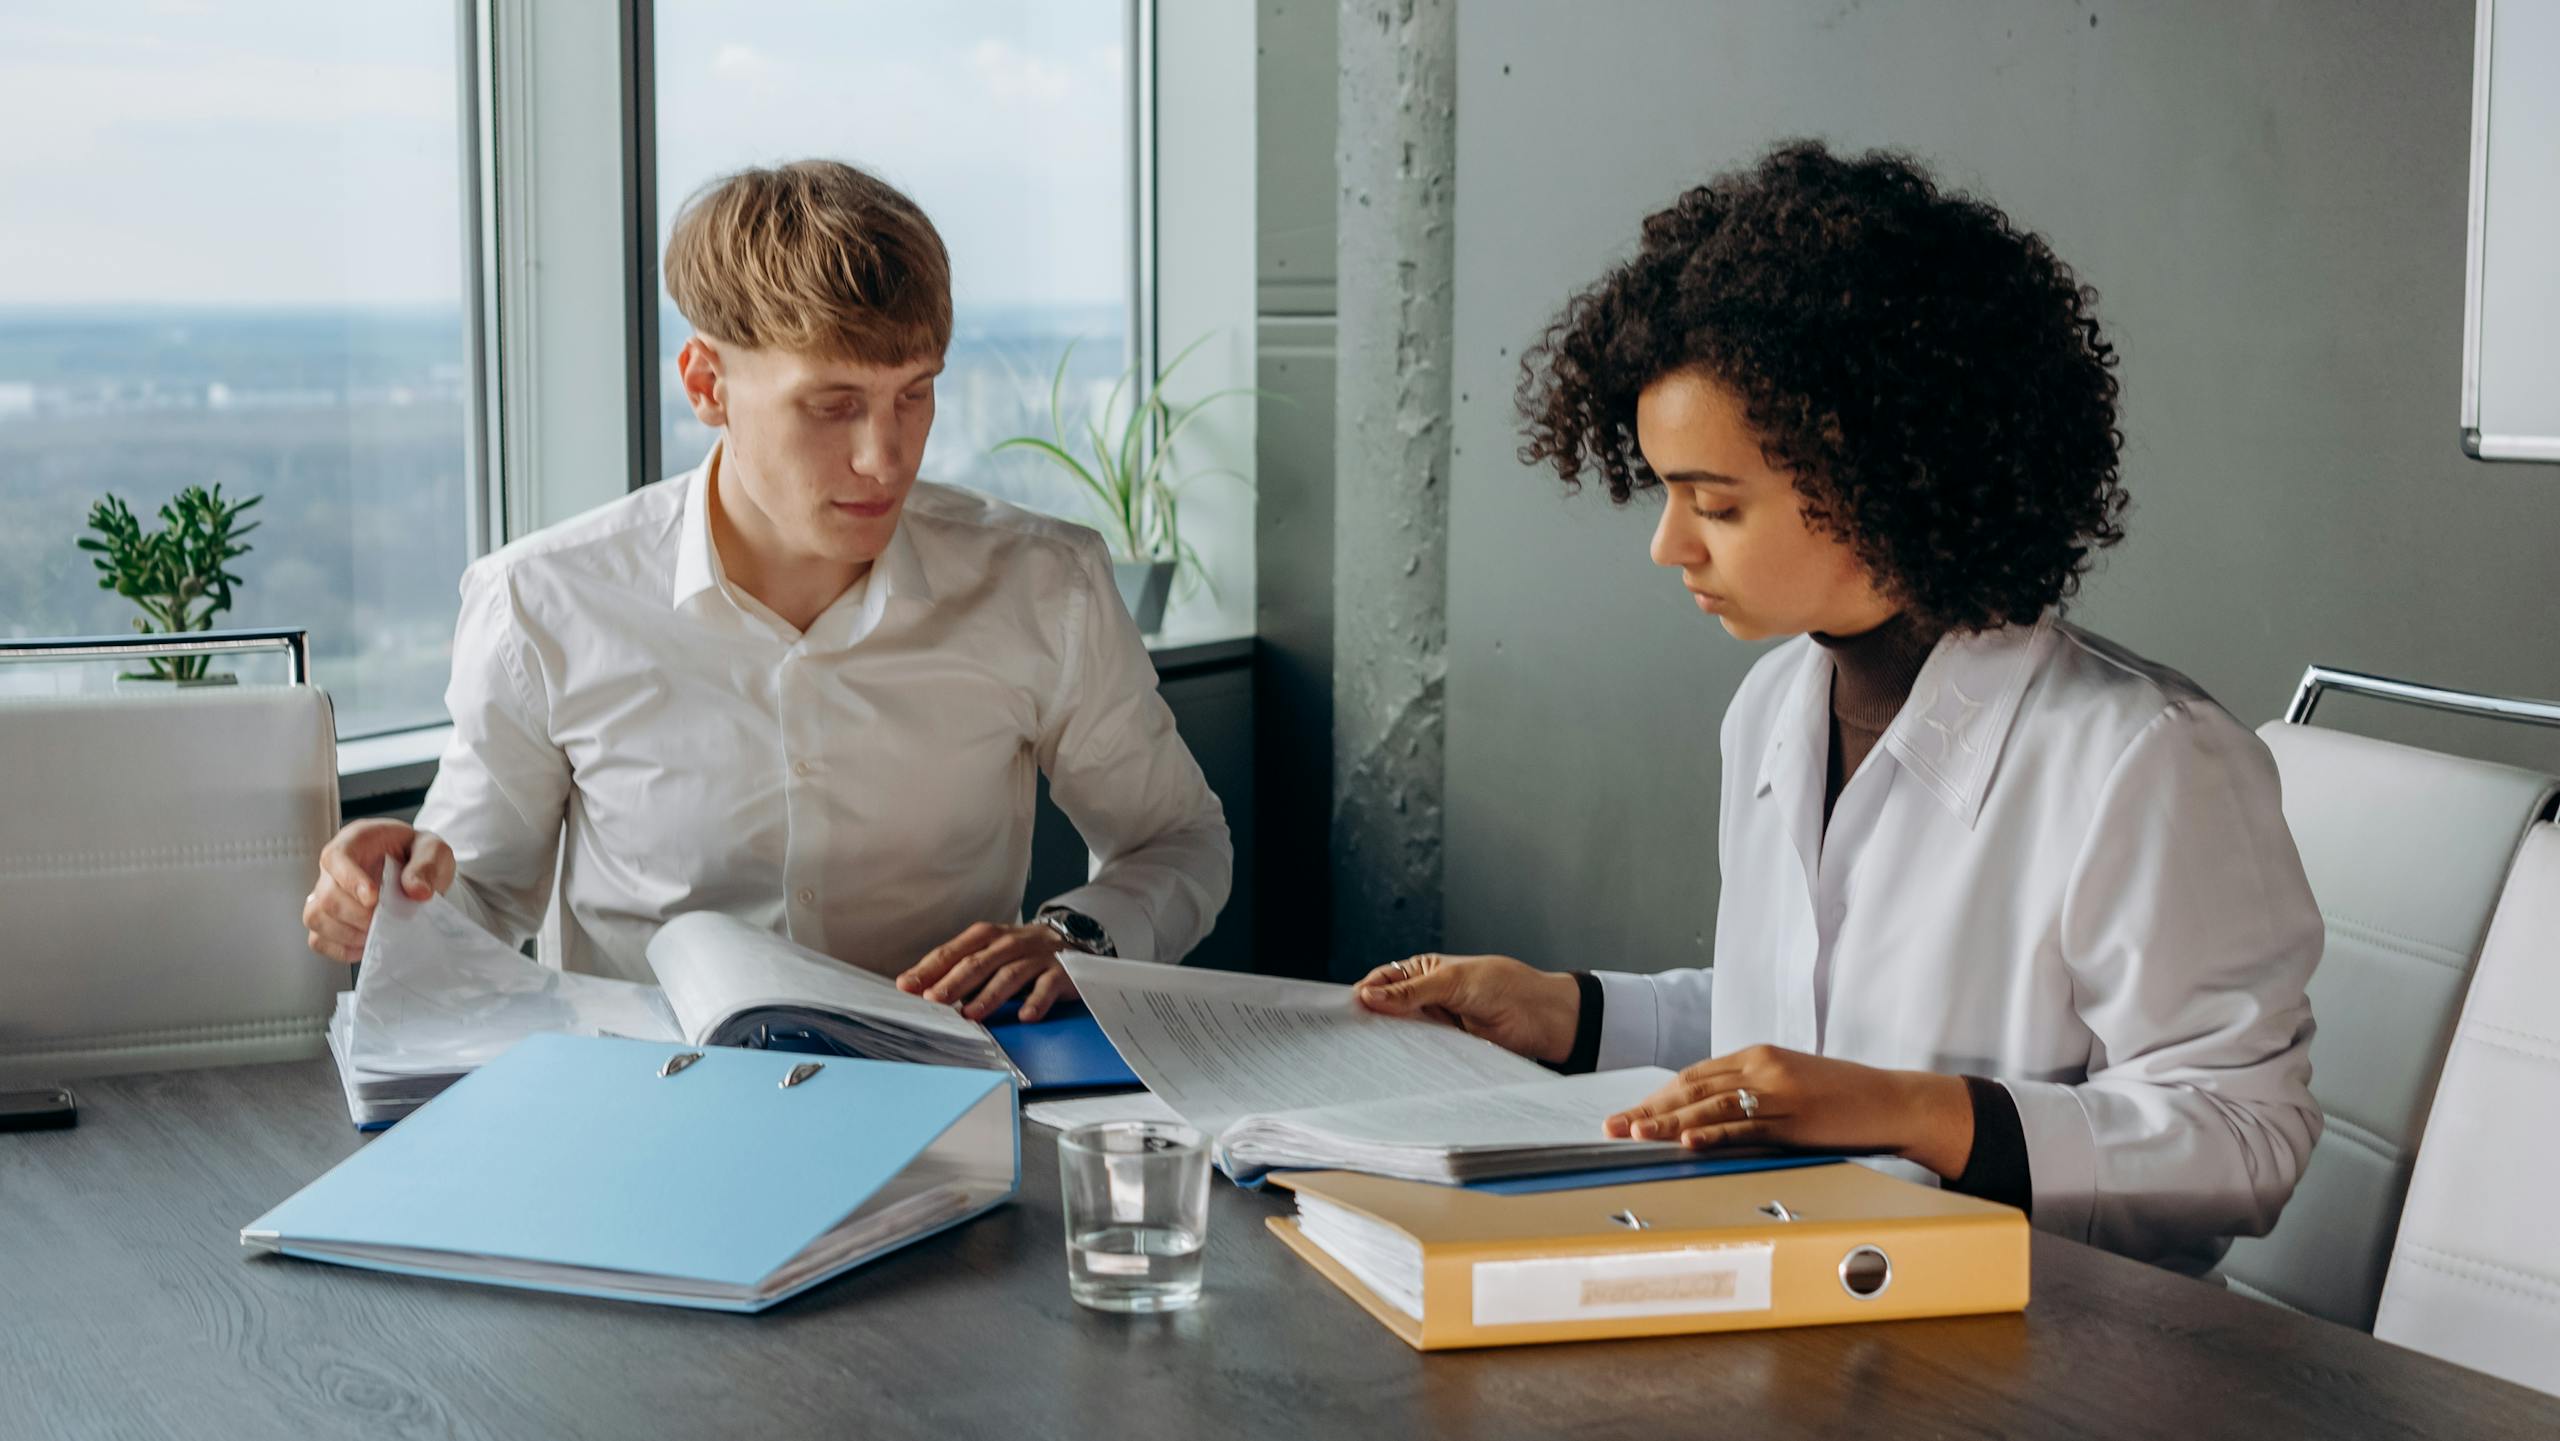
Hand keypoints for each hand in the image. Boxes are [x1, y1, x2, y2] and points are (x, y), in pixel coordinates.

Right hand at [303, 819, 455, 963]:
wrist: (419, 873)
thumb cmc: (419, 855)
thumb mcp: (433, 850)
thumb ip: (426, 865)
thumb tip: (417, 891)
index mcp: (356, 841)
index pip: (337, 857)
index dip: (350, 880)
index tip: (373, 900)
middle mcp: (334, 867)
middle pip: (326, 895)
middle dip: (356, 915)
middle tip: (384, 922)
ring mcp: (326, 893)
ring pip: (316, 917)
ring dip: (346, 934)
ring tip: (375, 935)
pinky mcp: (329, 918)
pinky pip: (318, 939)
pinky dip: (340, 948)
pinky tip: (365, 946)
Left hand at [897, 922, 1079, 1021]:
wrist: (1070, 939)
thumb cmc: (1018, 952)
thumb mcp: (987, 953)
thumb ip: (956, 968)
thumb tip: (916, 987)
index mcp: (986, 936)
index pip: (953, 952)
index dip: (929, 969)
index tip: (907, 986)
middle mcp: (1009, 943)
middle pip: (978, 962)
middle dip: (954, 982)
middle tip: (934, 1000)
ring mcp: (1035, 957)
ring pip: (1010, 975)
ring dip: (989, 995)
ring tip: (971, 1014)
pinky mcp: (1060, 972)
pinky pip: (1047, 987)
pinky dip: (1036, 1002)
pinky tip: (1025, 1016)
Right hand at [1352, 953, 1581, 1064]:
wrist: (1542, 1018)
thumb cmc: (1504, 985)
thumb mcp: (1453, 981)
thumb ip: (1411, 992)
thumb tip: (1369, 996)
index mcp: (1423, 972)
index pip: (1382, 982)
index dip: (1363, 994)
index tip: (1344, 1011)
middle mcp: (1425, 998)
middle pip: (1387, 1011)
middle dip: (1371, 1022)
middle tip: (1349, 1037)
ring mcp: (1435, 1025)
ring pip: (1402, 1034)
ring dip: (1389, 1043)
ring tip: (1368, 1054)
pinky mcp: (1447, 1049)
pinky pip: (1421, 1054)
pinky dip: (1410, 1059)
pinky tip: (1397, 1066)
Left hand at [1604, 1045, 1976, 1178]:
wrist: (1893, 1101)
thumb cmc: (1843, 1097)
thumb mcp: (1790, 1084)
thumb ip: (1751, 1093)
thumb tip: (1708, 1117)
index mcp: (1756, 1056)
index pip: (1694, 1076)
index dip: (1657, 1096)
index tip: (1628, 1115)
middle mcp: (1761, 1067)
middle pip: (1692, 1088)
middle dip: (1648, 1109)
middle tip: (1612, 1128)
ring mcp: (1778, 1091)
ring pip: (1710, 1107)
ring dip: (1668, 1122)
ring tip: (1634, 1135)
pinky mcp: (1795, 1117)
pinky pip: (1745, 1128)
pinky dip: (1713, 1135)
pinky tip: (1686, 1143)